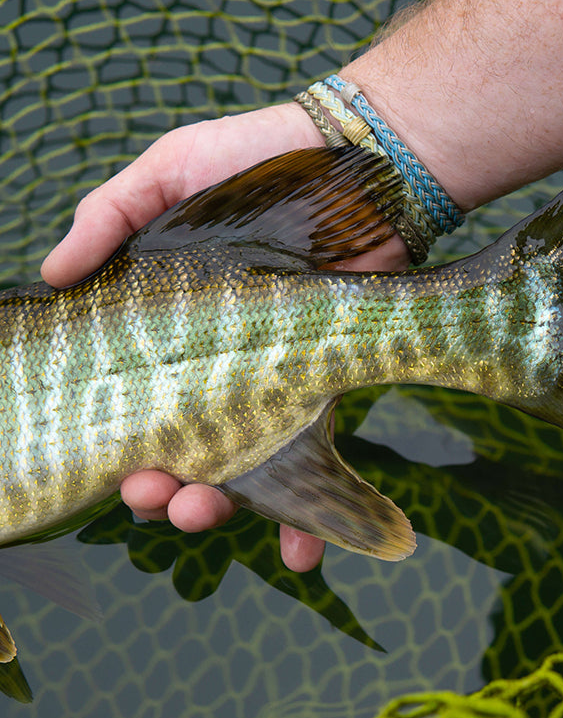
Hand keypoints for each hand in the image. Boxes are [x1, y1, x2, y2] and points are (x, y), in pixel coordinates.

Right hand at [42, 102, 409, 571]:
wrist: (359, 167)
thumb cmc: (258, 163)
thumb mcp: (170, 172)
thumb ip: (107, 217)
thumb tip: (48, 274)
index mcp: (172, 329)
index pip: (134, 401)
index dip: (117, 442)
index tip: (112, 464)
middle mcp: (218, 366)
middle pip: (180, 451)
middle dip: (161, 490)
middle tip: (156, 492)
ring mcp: (273, 382)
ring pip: (240, 468)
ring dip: (217, 507)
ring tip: (207, 510)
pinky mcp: (326, 385)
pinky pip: (319, 458)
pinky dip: (309, 515)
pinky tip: (299, 553)